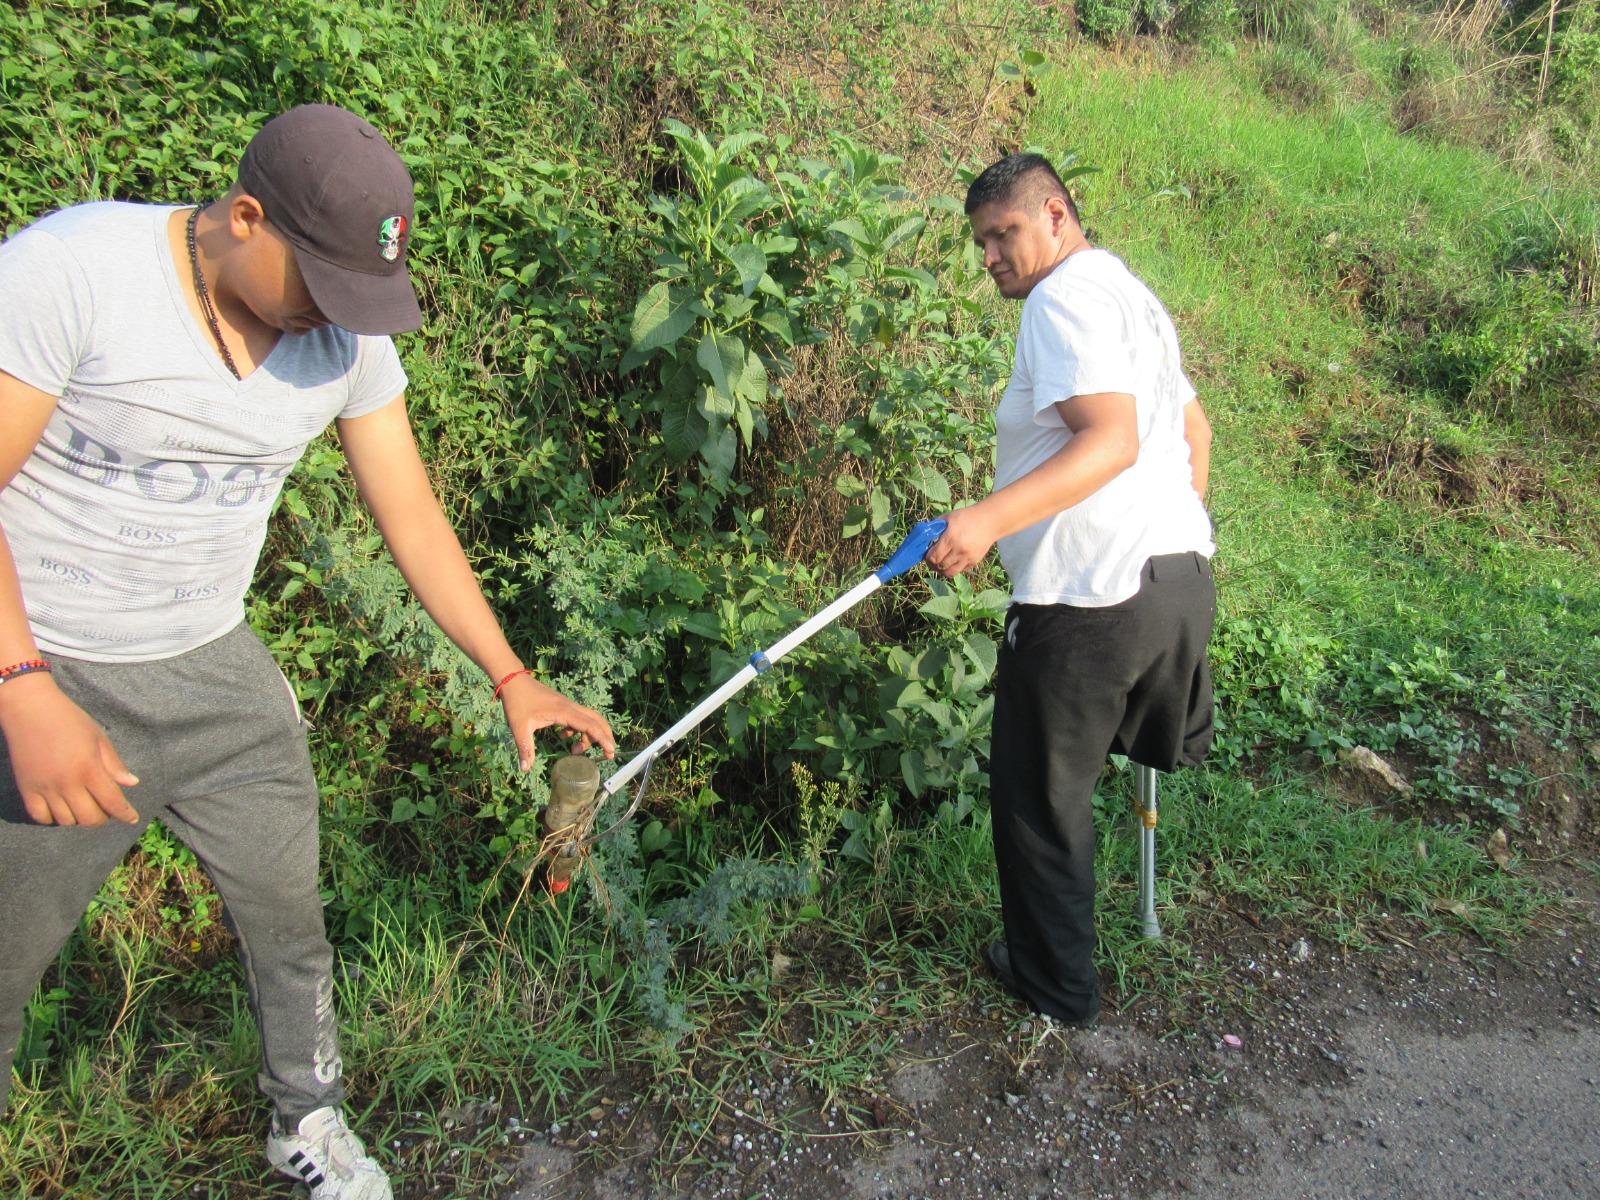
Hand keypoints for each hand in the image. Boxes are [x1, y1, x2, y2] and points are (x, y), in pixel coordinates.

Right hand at [0, 675, 139, 825]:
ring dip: (78, 818)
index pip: (112, 802)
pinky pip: (40, 816)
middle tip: (105, 809)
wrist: (30, 710)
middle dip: (102, 818)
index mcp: (89, 769)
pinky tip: (60, 809)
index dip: (125, 814)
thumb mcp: (98, 737)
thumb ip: (114, 763)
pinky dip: (52, 818)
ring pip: (66, 821)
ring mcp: (45, 788)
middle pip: (89, 818)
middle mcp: (67, 783)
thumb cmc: (69, 720)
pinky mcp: (26, 788)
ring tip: (83, 806)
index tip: (133, 819)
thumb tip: (132, 783)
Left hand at [500, 675, 615, 769]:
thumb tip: (525, 769)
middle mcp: (570, 707)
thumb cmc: (517, 702)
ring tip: (575, 751)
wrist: (514, 681)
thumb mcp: (519, 727)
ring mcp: (568, 706)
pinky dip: (578, 730)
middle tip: (608, 755)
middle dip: (605, 737)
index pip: (590, 725)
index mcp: (564, 712)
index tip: (610, 751)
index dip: (602, 738)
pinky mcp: (563, 706)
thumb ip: (525, 748)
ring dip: (589, 736)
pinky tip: (563, 737)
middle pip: (597, 720)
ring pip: (589, 719)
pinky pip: (579, 718)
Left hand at [925, 504, 999, 579]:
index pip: (934, 557)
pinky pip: (959, 571)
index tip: (927, 554)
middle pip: (940, 566)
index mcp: (951, 538)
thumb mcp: (948, 517)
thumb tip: (923, 537)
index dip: (928, 558)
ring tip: (940, 564)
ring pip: (949, 573)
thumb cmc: (966, 517)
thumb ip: (935, 527)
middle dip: (933, 565)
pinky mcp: (974, 562)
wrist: (989, 521)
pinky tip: (951, 561)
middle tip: (931, 560)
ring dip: (942, 570)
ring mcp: (968, 558)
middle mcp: (959, 550)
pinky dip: (953, 569)